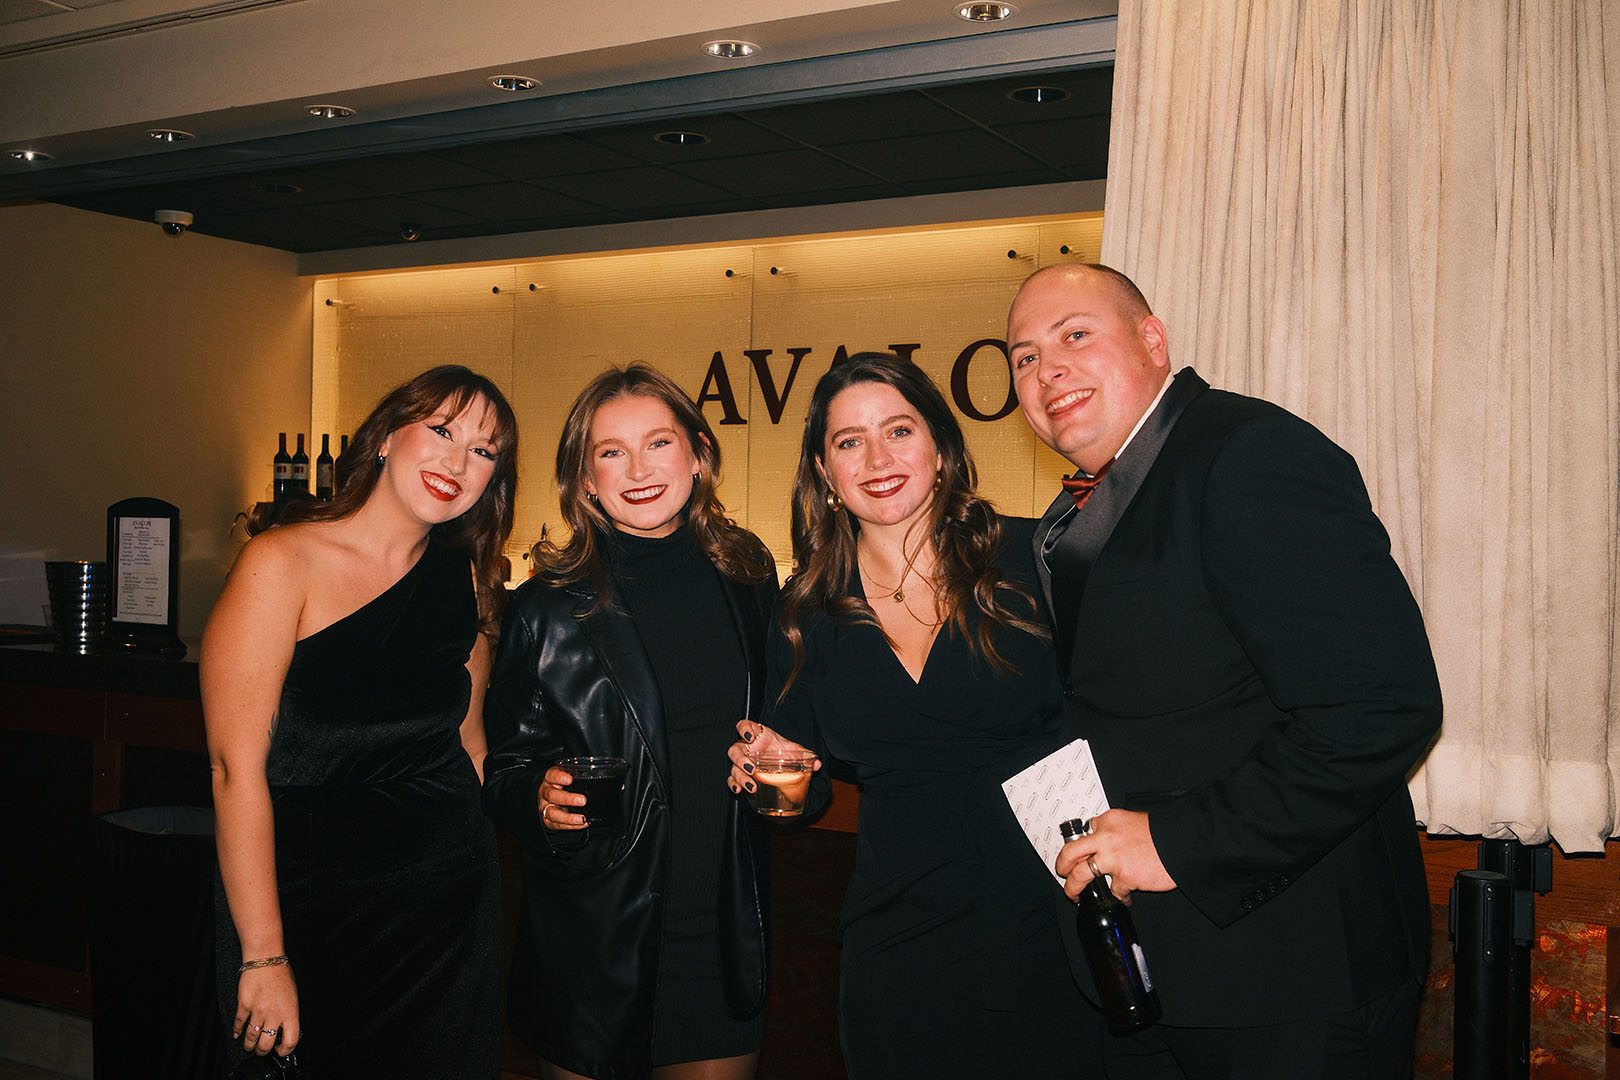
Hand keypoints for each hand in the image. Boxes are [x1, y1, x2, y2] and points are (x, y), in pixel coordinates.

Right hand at [234, 961, 298, 1055]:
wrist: (265, 958)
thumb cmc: (281, 973)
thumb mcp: (293, 995)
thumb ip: (288, 1013)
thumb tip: (284, 1028)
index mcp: (290, 1011)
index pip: (291, 1040)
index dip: (285, 1050)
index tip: (281, 1050)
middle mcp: (274, 1013)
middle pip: (266, 1044)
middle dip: (263, 1051)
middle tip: (261, 1050)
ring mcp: (258, 1010)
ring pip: (251, 1038)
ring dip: (249, 1045)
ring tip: (250, 1045)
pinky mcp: (244, 1005)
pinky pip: (239, 1024)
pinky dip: (237, 1032)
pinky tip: (237, 1034)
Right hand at [539, 765, 586, 830]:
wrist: (552, 800)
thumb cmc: (565, 786)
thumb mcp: (571, 777)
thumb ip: (582, 777)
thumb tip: (609, 780)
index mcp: (551, 779)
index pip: (552, 775)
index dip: (559, 777)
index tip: (569, 779)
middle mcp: (546, 793)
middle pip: (552, 795)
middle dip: (568, 799)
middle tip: (583, 800)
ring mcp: (546, 808)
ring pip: (552, 813)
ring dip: (568, 817)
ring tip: (582, 818)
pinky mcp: (548, 820)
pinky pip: (558, 825)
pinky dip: (571, 826)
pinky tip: (583, 824)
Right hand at [726, 720, 818, 795]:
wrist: (783, 763)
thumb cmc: (785, 752)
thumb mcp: (796, 751)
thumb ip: (805, 755)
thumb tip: (818, 764)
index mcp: (758, 736)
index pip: (744, 726)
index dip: (744, 729)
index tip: (750, 736)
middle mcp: (746, 748)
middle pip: (735, 750)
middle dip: (740, 760)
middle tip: (752, 769)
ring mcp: (742, 762)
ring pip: (733, 767)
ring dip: (740, 776)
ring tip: (752, 786)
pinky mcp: (741, 775)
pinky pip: (731, 779)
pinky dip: (733, 784)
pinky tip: (739, 790)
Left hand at [1054, 808, 1176, 903]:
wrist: (1185, 842)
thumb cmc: (1166, 832)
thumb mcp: (1136, 821)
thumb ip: (1117, 831)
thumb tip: (1107, 842)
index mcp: (1109, 820)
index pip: (1086, 831)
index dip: (1083, 844)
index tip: (1079, 852)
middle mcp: (1106, 837)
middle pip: (1071, 852)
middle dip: (1062, 864)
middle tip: (1062, 871)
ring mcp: (1113, 859)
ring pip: (1081, 875)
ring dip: (1073, 888)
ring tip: (1074, 895)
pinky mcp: (1125, 877)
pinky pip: (1114, 892)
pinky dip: (1118, 897)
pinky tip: (1123, 898)